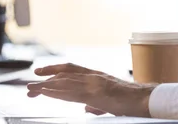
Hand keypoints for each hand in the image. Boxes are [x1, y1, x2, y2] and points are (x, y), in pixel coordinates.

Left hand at [27, 63, 155, 117]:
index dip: (56, 70)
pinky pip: (72, 91)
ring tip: (31, 88)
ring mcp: (95, 83)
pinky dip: (56, 90)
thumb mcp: (111, 101)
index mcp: (98, 77)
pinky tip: (46, 92)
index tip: (42, 73)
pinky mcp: (95, 93)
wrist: (146, 99)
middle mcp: (95, 76)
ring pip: (65, 81)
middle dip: (47, 76)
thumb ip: (97, 103)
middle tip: (30, 83)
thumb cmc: (132, 101)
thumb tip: (86, 108)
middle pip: (66, 72)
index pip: (73, 70)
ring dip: (46, 85)